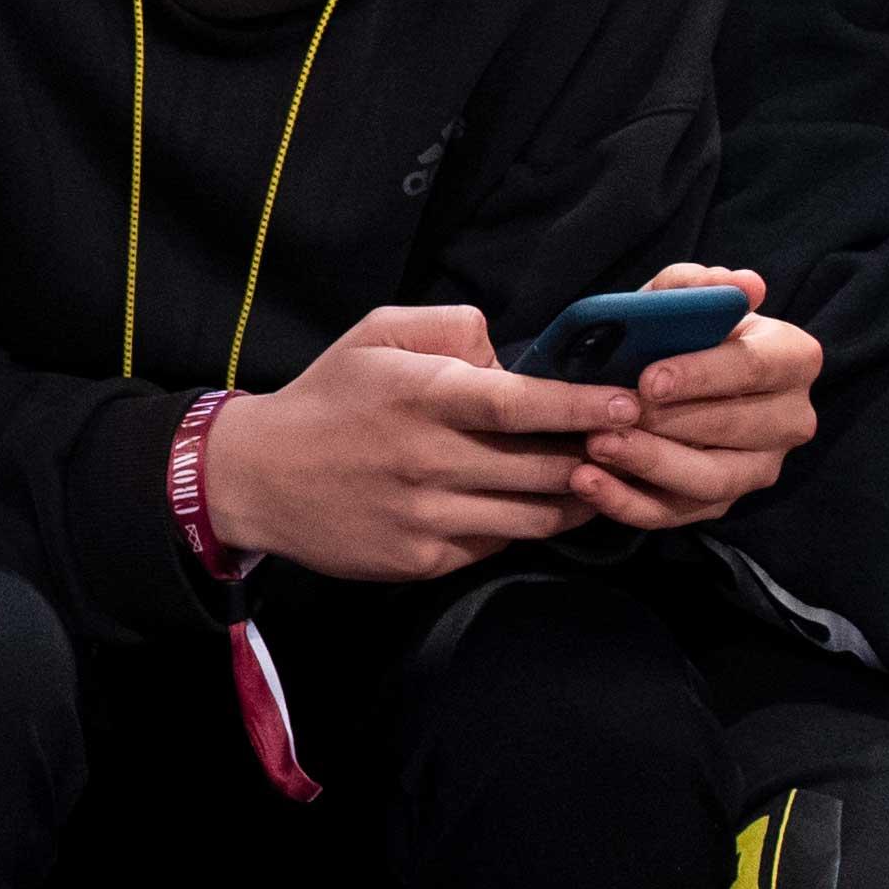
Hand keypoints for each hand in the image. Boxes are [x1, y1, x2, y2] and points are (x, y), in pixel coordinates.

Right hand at [198, 304, 626, 581]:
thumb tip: (511, 355)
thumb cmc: (327, 399)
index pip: (519, 404)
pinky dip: (521, 526)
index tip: (631, 403)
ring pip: (535, 517)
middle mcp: (427, 460)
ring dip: (576, 499)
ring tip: (600, 479)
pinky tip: (526, 506)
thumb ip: (449, 327)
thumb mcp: (373, 335)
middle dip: (600, 457)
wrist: (255, 478)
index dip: (583, 406)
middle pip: (545, 467)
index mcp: (419, 397)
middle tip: (633, 445)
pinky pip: (497, 546)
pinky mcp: (420, 561)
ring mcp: (425, 517)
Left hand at [571, 266, 818, 531]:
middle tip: (609, 418)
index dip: (703, 375)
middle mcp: (790, 419)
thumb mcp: (677, 300)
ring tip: (594, 449)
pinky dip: (629, 504)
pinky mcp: (722, 503)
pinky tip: (586, 483)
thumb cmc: (676, 332)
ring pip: (712, 480)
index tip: (649, 380)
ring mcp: (759, 467)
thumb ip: (695, 286)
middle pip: (735, 429)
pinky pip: (678, 514)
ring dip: (650, 466)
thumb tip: (741, 284)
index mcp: (792, 359)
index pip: (756, 368)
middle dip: (669, 425)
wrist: (658, 374)